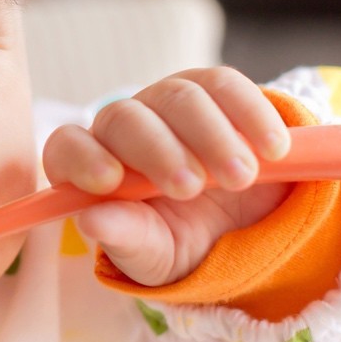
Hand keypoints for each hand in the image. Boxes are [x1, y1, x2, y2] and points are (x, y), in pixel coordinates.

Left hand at [41, 67, 291, 285]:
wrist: (246, 230)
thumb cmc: (184, 243)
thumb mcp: (158, 256)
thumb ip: (126, 240)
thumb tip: (91, 222)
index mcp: (94, 169)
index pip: (67, 147)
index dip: (82, 157)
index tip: (110, 181)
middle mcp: (124, 127)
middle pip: (126, 118)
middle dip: (159, 151)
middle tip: (192, 188)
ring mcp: (168, 102)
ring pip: (179, 97)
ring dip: (212, 136)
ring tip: (241, 177)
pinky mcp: (214, 89)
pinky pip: (226, 86)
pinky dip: (251, 114)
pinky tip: (272, 149)